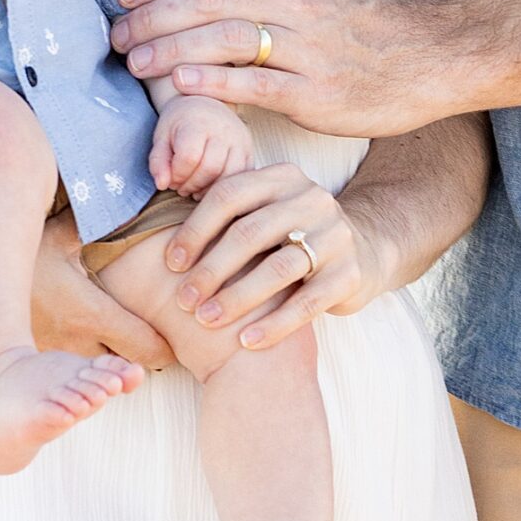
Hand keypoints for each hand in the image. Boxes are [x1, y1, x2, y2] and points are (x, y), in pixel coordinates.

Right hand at [31, 212, 172, 369]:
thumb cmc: (20, 257)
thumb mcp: (61, 234)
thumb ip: (99, 218)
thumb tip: (132, 197)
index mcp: (90, 313)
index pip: (144, 346)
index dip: (166, 347)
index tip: (179, 340)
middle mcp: (77, 342)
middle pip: (127, 368)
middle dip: (145, 359)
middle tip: (161, 341)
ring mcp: (57, 356)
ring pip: (99, 372)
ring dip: (116, 364)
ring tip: (129, 344)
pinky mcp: (42, 358)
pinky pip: (75, 370)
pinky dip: (90, 364)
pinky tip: (93, 344)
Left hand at [113, 0, 456, 135]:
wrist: (431, 54)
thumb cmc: (366, 23)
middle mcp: (295, 1)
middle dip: (153, 16)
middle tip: (116, 36)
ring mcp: (307, 47)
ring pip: (225, 38)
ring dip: (170, 49)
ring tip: (134, 63)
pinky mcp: (317, 91)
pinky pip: (256, 84)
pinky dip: (214, 82)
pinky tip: (181, 86)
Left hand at [149, 95, 253, 196]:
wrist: (205, 103)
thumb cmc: (181, 123)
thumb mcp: (162, 137)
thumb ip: (158, 161)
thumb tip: (162, 184)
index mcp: (199, 122)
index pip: (189, 157)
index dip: (176, 175)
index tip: (170, 178)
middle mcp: (224, 129)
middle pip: (210, 169)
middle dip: (191, 185)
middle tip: (181, 187)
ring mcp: (241, 141)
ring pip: (230, 177)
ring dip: (209, 191)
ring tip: (195, 189)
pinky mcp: (250, 152)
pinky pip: (242, 178)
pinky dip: (225, 188)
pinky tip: (210, 187)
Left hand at [160, 161, 389, 351]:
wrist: (363, 252)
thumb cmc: (293, 236)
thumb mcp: (266, 212)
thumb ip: (229, 213)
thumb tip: (157, 226)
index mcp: (283, 178)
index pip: (229, 195)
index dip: (195, 229)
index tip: (170, 263)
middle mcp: (311, 199)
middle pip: (249, 233)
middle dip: (210, 270)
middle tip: (182, 300)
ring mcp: (336, 235)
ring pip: (278, 269)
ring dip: (236, 298)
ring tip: (206, 321)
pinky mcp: (350, 273)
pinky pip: (307, 302)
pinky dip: (274, 325)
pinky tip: (247, 342)